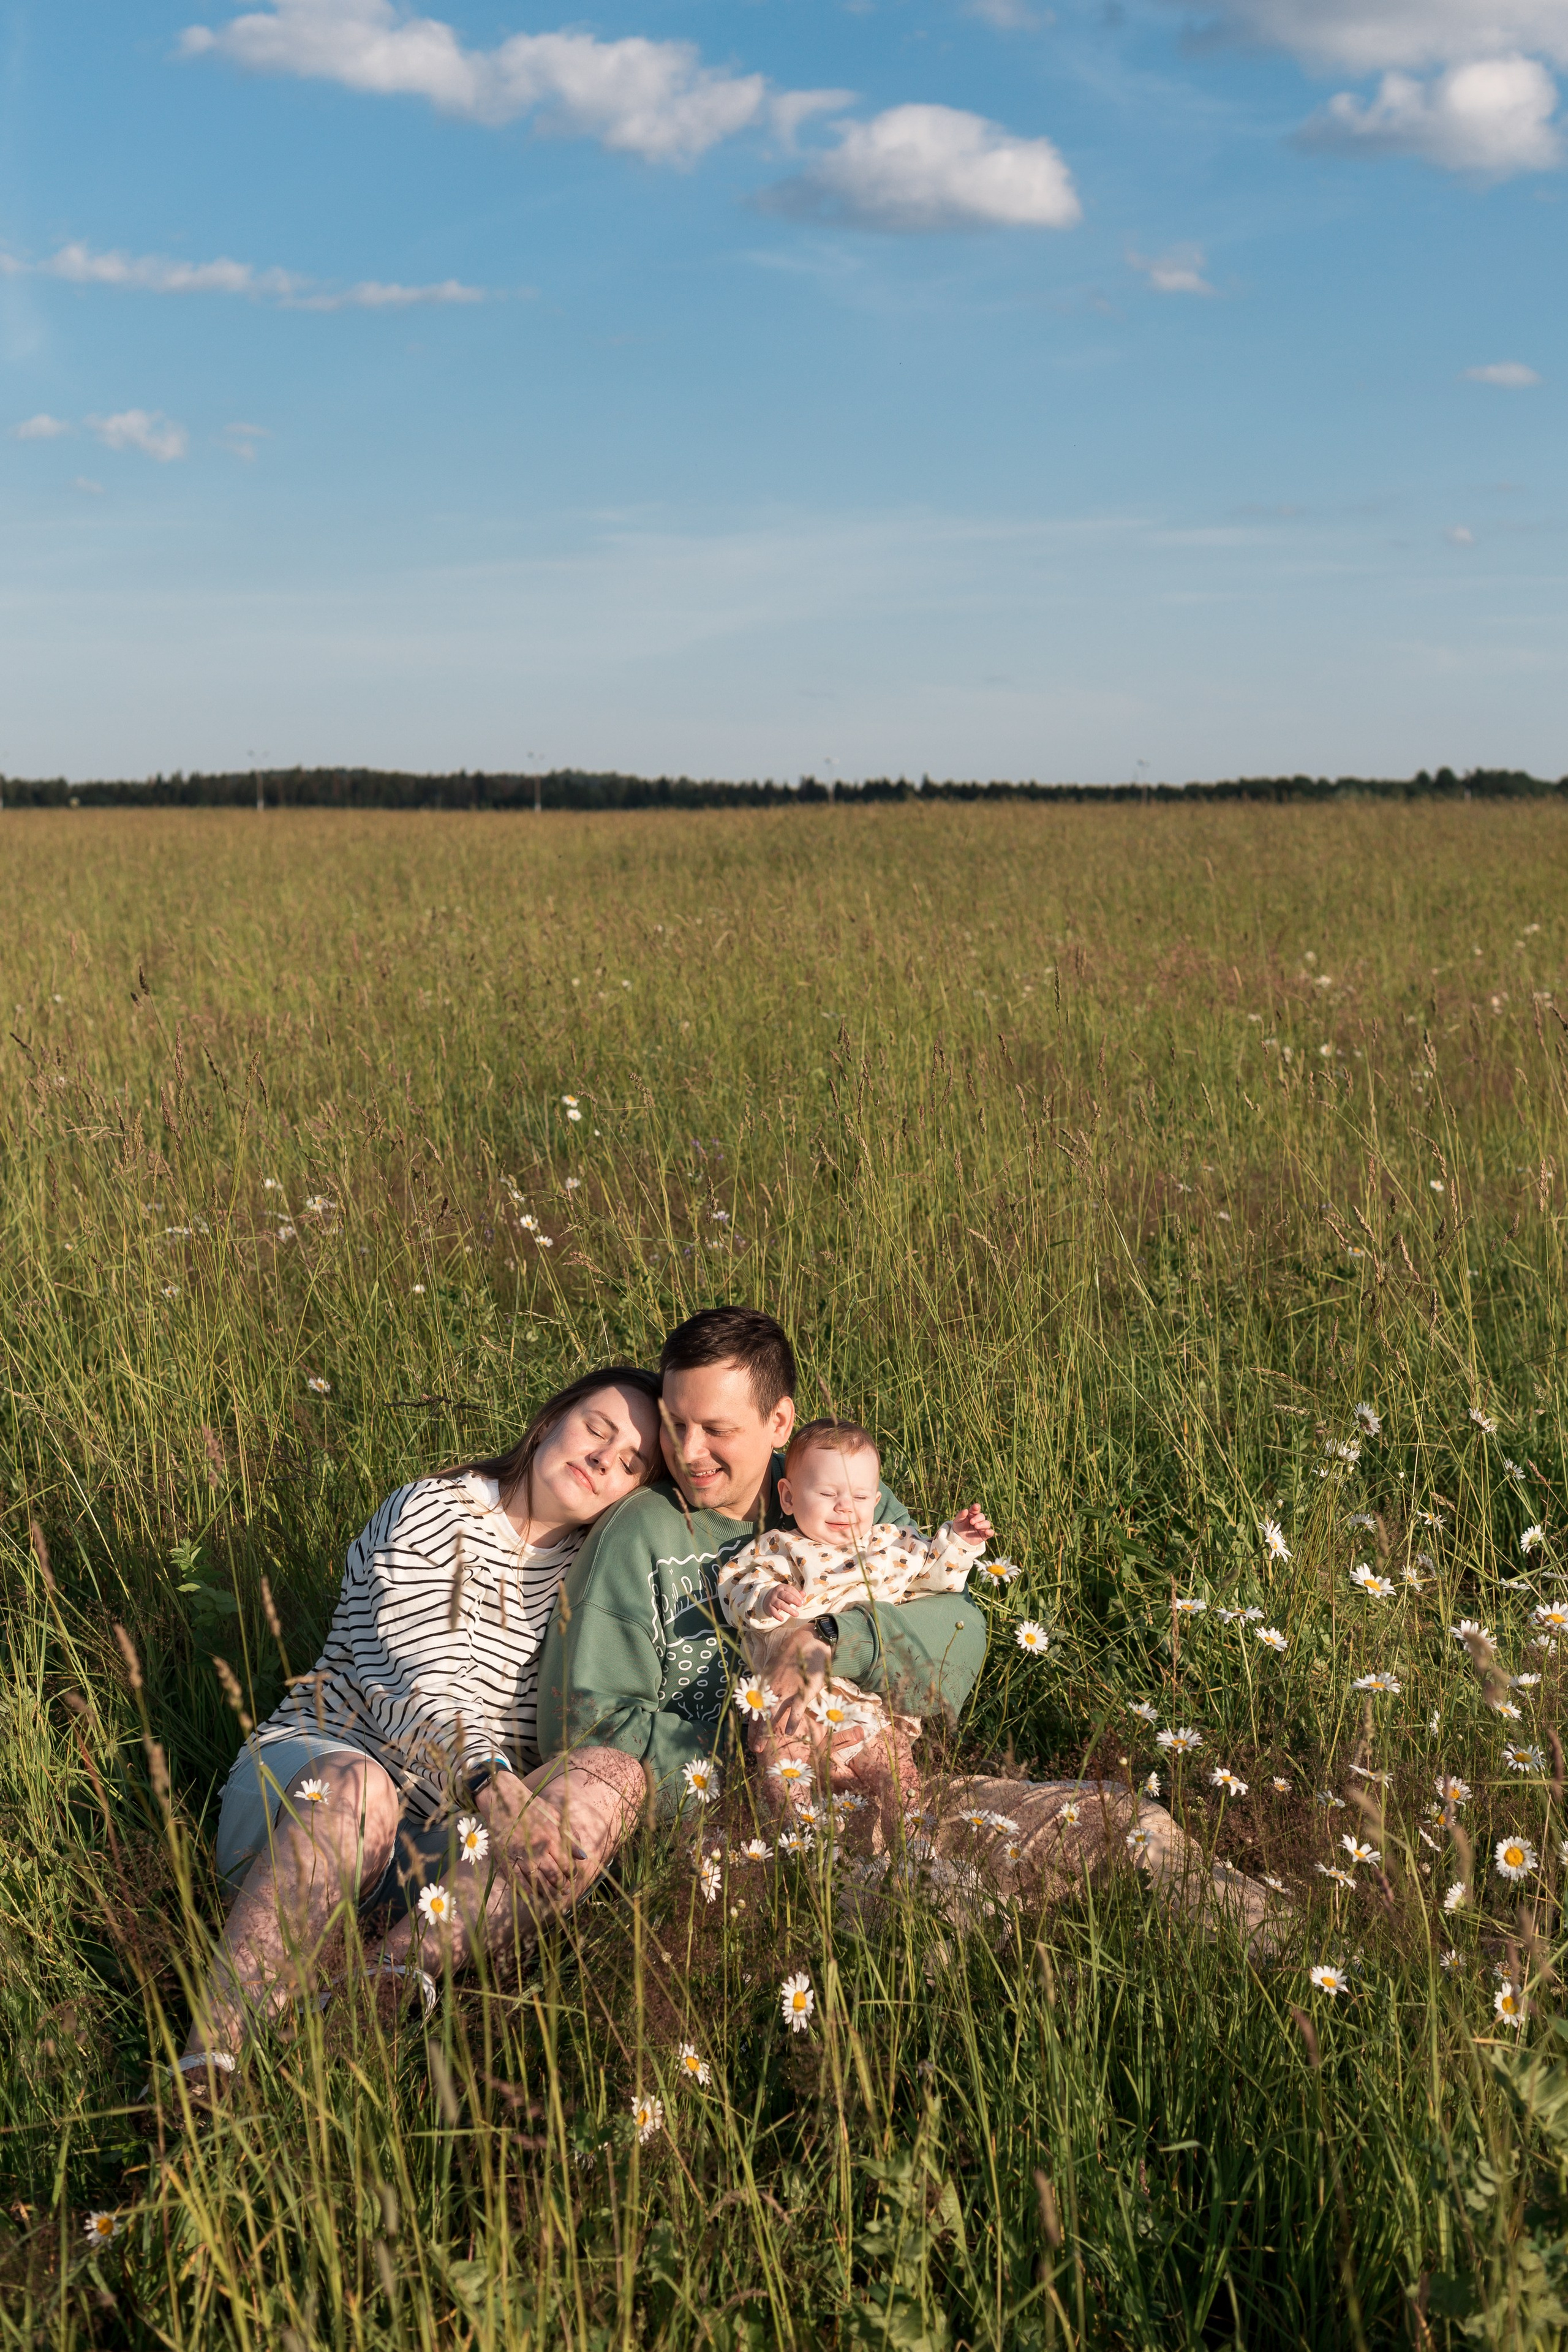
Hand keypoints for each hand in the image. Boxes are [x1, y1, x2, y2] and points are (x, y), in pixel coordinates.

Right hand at [479, 1754, 642, 1903]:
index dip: (571, 1874)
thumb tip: (583, 1856)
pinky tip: (534, 1895)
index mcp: (550, 1837)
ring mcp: (520, 1856)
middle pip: (553, 1876)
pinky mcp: (505, 1861)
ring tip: (554, 1898)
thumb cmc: (531, 1806)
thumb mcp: (555, 1815)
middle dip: (561, 1886)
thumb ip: (570, 1835)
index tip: (573, 1878)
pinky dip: (527, 1891)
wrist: (502, 1800)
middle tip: (565, 1892)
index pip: (566, 1864)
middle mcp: (537, 1849)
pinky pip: (518, 1882)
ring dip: (548, 1893)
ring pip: (537, 1883)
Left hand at [751, 1617, 833, 1739]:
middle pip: (761, 1714)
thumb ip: (769, 1682)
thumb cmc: (793, 1654)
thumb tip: (761, 1694)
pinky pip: (796, 1709)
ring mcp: (787, 1690)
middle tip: (754, 1749)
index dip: (751, 1724)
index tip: (749, 1739)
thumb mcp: (775, 1667)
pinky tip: (788, 1733)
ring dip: (766, 1732)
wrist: (810, 1641)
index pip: (755, 1708)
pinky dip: (792, 1721)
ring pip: (773, 1714)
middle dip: (756, 1733)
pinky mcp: (803, 1690)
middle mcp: (773, 1688)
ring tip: (762, 1747)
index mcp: (766, 1683)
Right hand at [763, 1587, 802, 1620]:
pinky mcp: (768, 1607)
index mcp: (782, 1587)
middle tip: (800, 1605)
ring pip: (780, 1604)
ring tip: (796, 1614)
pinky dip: (777, 1616)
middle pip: (785, 1595)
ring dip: (789, 1609)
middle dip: (794, 1600)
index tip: (802, 1601)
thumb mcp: (788, 1593)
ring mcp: (772, 1599)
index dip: (797, 1595)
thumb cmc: (781, 1596)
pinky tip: (782, 1619)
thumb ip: (796, 1594)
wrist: (767, 1599)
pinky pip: (772, 1611)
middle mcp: (776, 1592)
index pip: (790, 1589)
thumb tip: (804, 1593)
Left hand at [950, 1504, 993, 1544]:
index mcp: (972, 1514)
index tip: (976, 1507)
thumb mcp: (957, 1521)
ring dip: (982, 1524)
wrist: (960, 1539)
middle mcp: (979, 1520)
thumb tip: (965, 1510)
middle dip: (977, 1518)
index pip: (976, 1509)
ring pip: (987, 1523)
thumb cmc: (959, 1527)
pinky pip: (990, 1532)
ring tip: (976, 1526)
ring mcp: (982, 1527)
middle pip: (982, 1516)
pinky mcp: (985, 1535)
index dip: (976, 1507)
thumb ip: (960, 1515)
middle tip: (971, 1521)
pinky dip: (990, 1532)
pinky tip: (986, 1532)